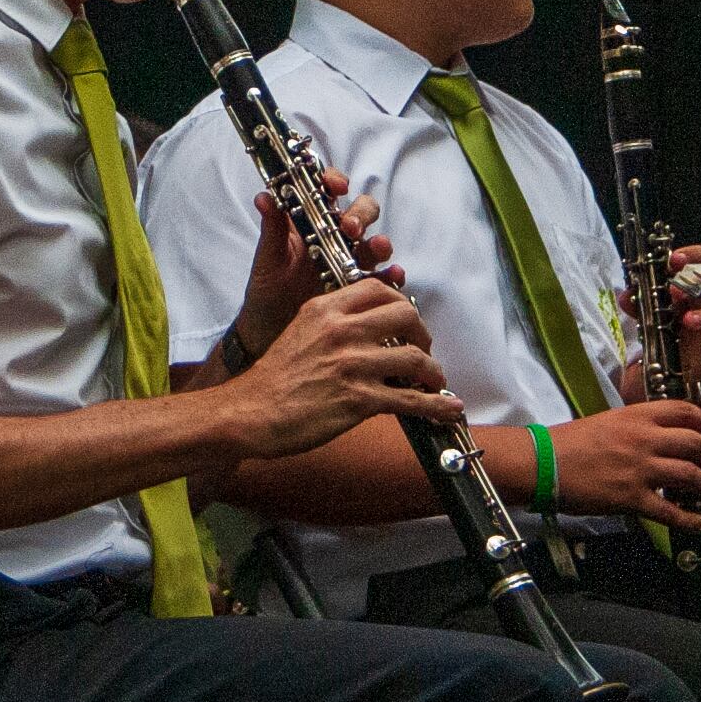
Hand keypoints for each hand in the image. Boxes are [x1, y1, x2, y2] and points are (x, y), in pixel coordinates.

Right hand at [226, 280, 458, 459]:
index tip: (406, 323)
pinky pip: (412, 400)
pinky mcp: (358, 398)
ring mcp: (352, 364)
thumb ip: (334, 324)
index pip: (377, 289)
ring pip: (415, 359)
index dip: (401, 304)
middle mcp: (341, 330)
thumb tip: (372, 331)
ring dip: (434, 374)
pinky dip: (437, 406)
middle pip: (405, 316)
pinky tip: (450, 410)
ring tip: (435, 383)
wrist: (250, 412)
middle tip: (424, 351)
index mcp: (325, 308)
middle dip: (424, 334)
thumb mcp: (300, 332)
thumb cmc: (274, 379)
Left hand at [233, 167, 393, 356]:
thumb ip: (271, 228)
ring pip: (375, 244)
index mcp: (311, 221)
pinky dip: (392, 276)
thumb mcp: (267, 259)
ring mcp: (351, 262)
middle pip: (360, 212)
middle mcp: (336, 238)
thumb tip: (264, 197)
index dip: (336, 181)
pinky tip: (394, 277)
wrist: (270, 333)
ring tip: (377, 248)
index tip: (336, 186)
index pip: (329, 190)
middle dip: (360, 214)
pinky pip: (383, 280)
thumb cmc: (267, 289)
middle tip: (350, 228)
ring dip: (380, 242)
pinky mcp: (360, 289)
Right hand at [550, 401, 700, 533]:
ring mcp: (641, 470)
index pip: (685, 411)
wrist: (544, 463)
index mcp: (637, 416)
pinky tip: (698, 524)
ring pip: (691, 476)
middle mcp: (645, 440)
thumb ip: (634, 427)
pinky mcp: (633, 499)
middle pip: (696, 444)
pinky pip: (671, 512)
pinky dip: (690, 520)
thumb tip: (653, 439)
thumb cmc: (568, 442)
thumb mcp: (606, 421)